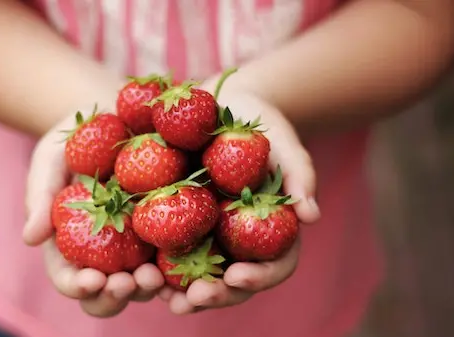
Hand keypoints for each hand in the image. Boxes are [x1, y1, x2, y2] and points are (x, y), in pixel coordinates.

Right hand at [23, 105, 164, 316]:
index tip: (90, 281)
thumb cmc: (73, 140)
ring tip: (154, 275)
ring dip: (148, 287)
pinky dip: (180, 264)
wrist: (114, 116)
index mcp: (71, 245)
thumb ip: (40, 197)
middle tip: (126, 283)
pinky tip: (186, 260)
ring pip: (143, 282)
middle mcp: (105, 253)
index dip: (78, 287)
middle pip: (108, 292)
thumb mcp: (49, 161)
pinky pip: (176, 254)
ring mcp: (138, 245)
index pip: (69, 278)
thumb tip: (30, 239)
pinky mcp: (168, 228)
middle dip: (116, 296)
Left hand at [158, 81, 320, 314]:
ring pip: (201, 276)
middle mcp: (240, 240)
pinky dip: (157, 266)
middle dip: (217, 295)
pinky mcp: (177, 223)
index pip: (275, 264)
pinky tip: (141, 272)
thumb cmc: (258, 123)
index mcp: (271, 229)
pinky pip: (168, 250)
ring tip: (165, 298)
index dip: (260, 277)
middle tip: (195, 298)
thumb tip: (311, 216)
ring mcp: (209, 235)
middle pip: (234, 282)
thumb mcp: (282, 141)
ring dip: (184, 293)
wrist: (219, 104)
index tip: (237, 276)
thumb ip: (299, 174)